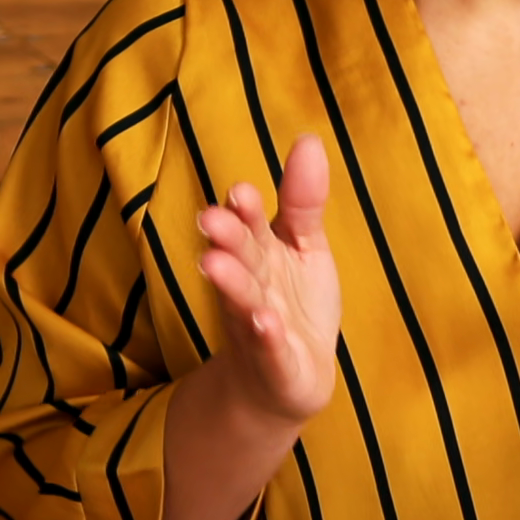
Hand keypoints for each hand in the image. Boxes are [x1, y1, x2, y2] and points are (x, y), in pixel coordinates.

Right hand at [197, 133, 340, 425]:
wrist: (287, 380)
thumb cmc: (293, 303)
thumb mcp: (305, 246)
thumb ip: (303, 200)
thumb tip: (309, 139)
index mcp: (260, 253)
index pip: (249, 225)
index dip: (243, 209)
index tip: (239, 190)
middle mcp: (253, 285)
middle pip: (238, 258)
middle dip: (225, 240)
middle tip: (209, 219)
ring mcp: (258, 326)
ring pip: (242, 300)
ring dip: (231, 283)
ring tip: (216, 266)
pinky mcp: (275, 363)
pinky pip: (268, 347)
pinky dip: (265, 335)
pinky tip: (265, 321)